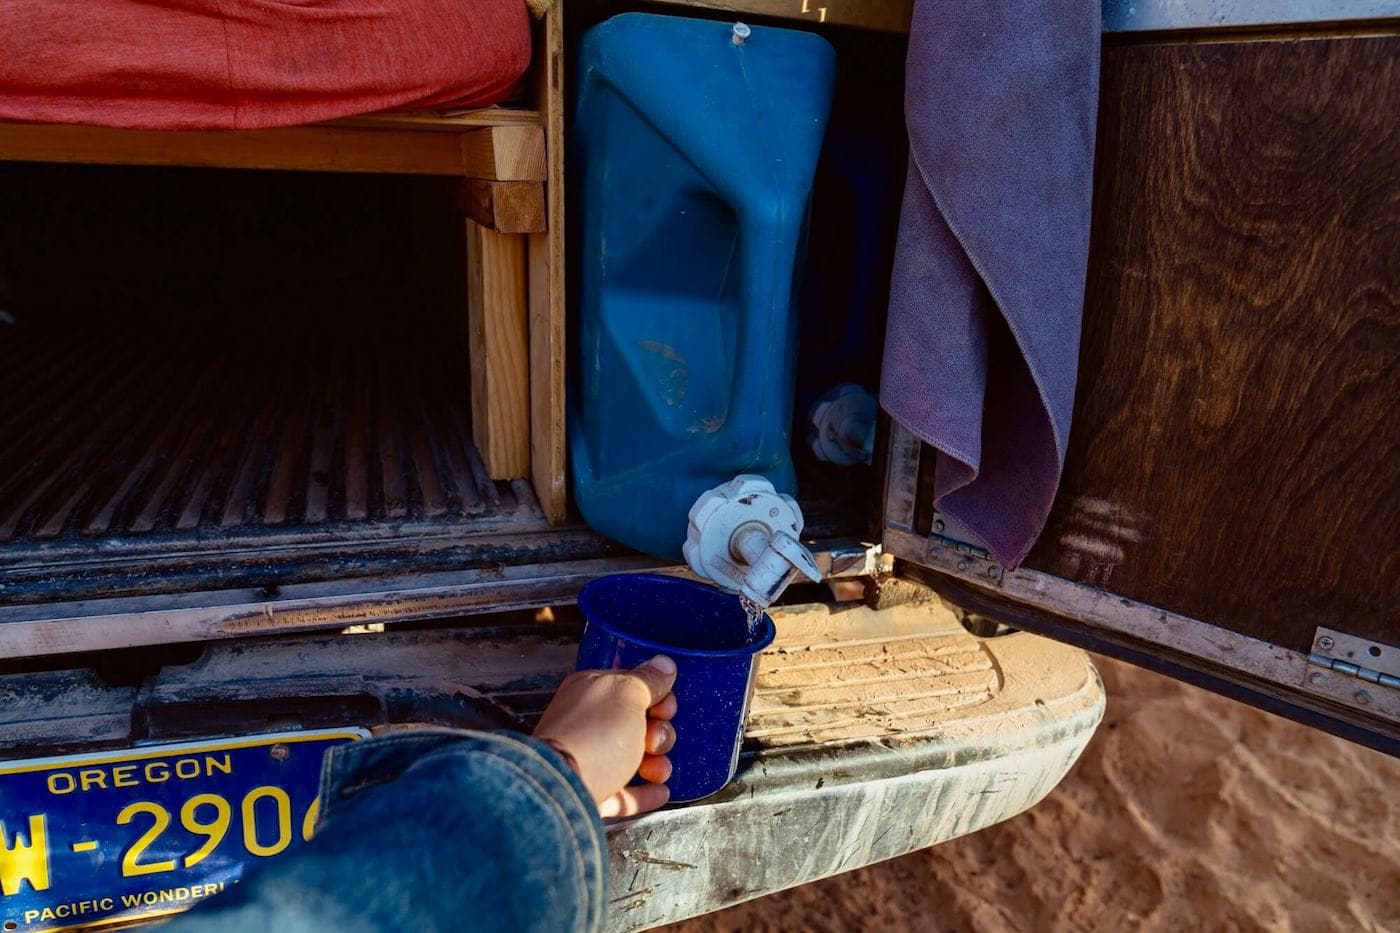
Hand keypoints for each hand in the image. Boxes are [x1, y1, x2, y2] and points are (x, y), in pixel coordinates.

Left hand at [533, 655, 677, 817]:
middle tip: (653, 740)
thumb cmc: (593, 737)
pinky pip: (624, 793)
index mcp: (591, 691)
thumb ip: (648, 679)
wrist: (561, 791)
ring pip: (632, 759)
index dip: (657, 697)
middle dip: (658, 733)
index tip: (664, 709)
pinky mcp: (591, 793)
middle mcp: (587, 723)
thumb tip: (664, 664)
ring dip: (656, 764)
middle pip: (636, 724)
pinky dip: (644, 793)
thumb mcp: (627, 695)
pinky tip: (660, 792)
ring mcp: (588, 761)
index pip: (632, 686)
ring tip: (657, 770)